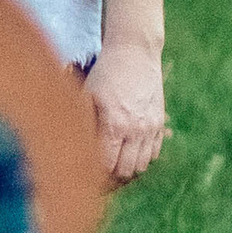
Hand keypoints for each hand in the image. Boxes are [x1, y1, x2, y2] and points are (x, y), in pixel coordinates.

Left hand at [85, 39, 166, 186]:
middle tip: (97, 178)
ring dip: (127, 171)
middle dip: (110, 179)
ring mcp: (151, 127)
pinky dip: (142, 160)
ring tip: (112, 168)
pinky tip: (128, 155)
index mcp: (114, 124)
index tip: (83, 177)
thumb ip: (82, 123)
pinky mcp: (160, 123)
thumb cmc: (104, 72)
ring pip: (142, 166)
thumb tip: (71, 148)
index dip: (95, 176)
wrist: (135, 53)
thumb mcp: (86, 95)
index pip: (106, 165)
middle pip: (126, 171)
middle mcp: (136, 129)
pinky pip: (154, 154)